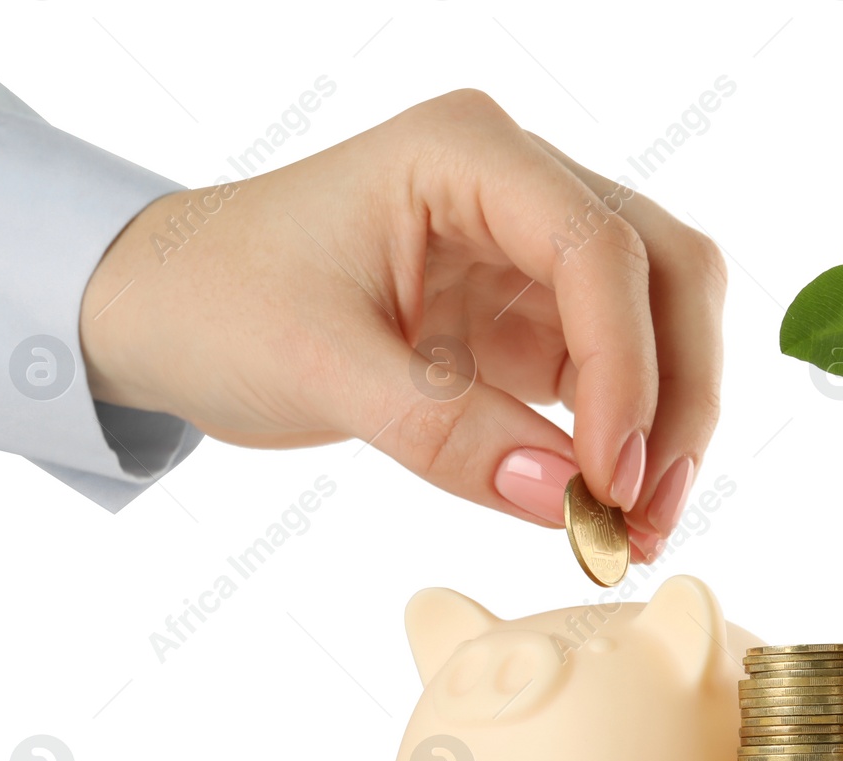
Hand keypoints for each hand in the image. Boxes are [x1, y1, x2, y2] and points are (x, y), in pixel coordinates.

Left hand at [79, 88, 726, 559]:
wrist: (166, 310)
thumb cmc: (218, 301)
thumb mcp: (319, 368)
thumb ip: (444, 431)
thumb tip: (560, 500)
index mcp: (464, 152)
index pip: (598, 246)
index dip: (627, 367)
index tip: (610, 477)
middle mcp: (517, 184)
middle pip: (666, 270)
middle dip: (677, 395)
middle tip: (649, 510)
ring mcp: (531, 249)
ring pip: (662, 321)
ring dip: (668, 425)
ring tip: (638, 526)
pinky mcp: (530, 315)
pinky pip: (615, 372)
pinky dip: (627, 440)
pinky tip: (611, 508)